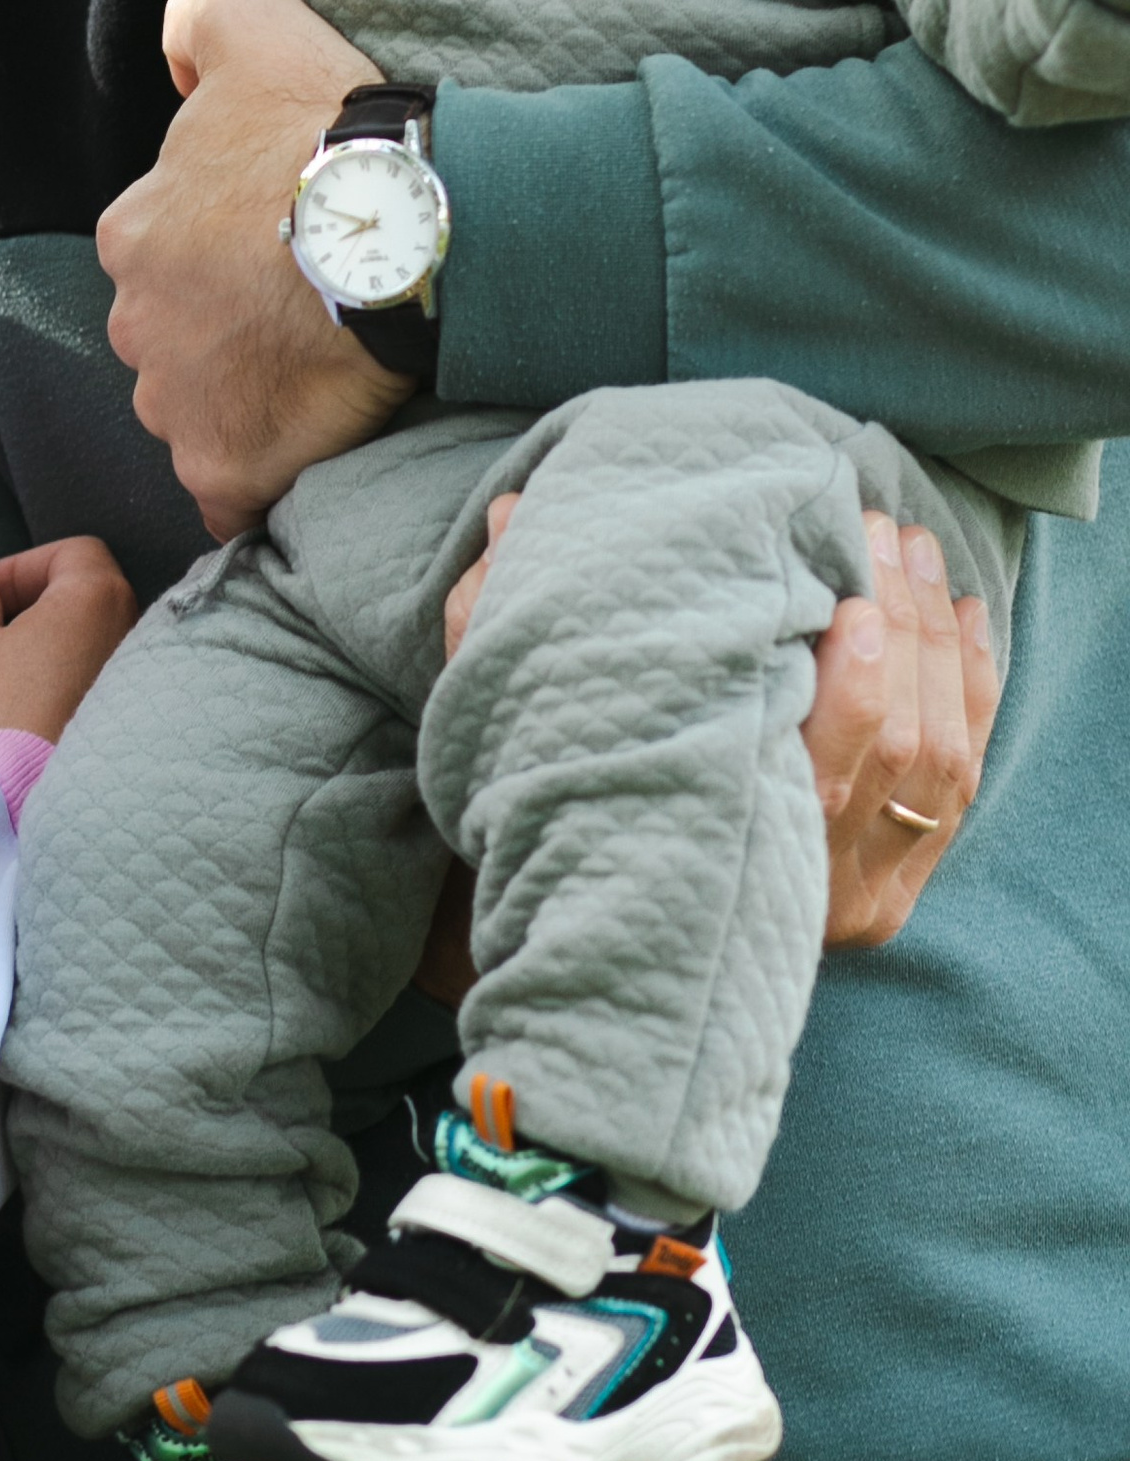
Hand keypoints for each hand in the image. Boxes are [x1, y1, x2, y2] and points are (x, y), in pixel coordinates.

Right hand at [0, 538, 137, 768]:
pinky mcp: (110, 739)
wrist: (20, 815)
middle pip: (59, 611)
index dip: (13, 569)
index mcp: (96, 601)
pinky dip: (21, 704)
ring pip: (52, 663)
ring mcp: (124, 694)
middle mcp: (124, 640)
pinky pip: (62, 702)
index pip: (68, 553)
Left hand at [98, 0, 411, 536]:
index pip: (164, 259)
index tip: (285, 256)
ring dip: (243, 404)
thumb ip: (198, 19)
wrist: (400, 228)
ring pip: (198, 413)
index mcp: (134, 235)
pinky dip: (259, 478)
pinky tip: (307, 452)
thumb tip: (176, 55)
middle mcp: (135, 324)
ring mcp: (176, 404)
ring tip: (321, 380)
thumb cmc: (325, 129)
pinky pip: (230, 491)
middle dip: (225, 336)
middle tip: (306, 319)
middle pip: (176, 341)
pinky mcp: (225, 467)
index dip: (226, 260)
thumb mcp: (254, 27)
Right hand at [430, 494, 998, 989]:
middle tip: (884, 529)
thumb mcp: (508, 725)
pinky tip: (960, 617)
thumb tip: (516, 511)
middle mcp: (806, 886)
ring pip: (934, 762)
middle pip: (895, 747)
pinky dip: (970, 694)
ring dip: (939, 645)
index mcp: (723, 845)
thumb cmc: (549, 814)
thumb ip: (490, 620)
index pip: (820, 758)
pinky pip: (958, 787)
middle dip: (904, 626)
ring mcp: (857, 896)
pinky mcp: (888, 892)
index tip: (847, 586)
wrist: (586, 949)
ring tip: (915, 550)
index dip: (855, 672)